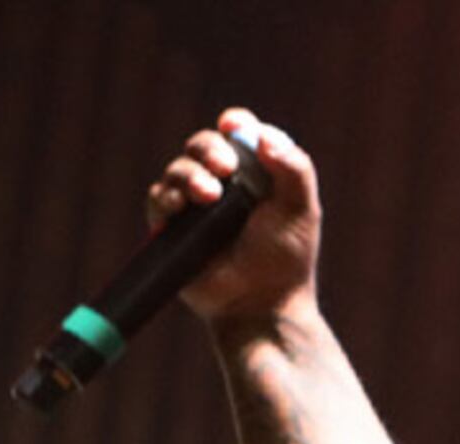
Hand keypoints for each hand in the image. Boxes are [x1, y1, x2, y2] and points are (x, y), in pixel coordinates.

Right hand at [149, 108, 320, 331]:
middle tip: (225, 168)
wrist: (261, 304)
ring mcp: (195, 203)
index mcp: (255, 172)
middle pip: (203, 145)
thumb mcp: (301, 210)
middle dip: (210, 150)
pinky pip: (158, 198)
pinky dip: (166, 197)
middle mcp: (223, 182)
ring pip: (179, 168)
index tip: (234, 126)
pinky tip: (179, 206)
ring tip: (208, 196)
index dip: (236, 124)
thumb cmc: (285, 259)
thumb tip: (264, 136)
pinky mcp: (172, 225)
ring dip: (189, 175)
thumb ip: (294, 168)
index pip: (239, 134)